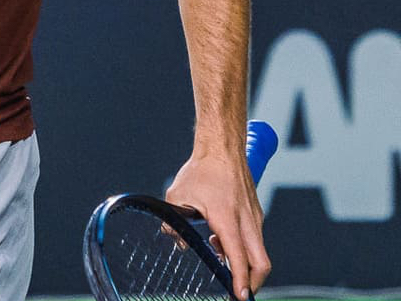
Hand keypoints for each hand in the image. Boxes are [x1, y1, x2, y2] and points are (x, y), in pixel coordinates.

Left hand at [166, 153, 269, 297]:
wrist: (222, 149)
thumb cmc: (201, 171)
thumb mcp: (177, 196)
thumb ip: (174, 222)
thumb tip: (177, 242)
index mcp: (228, 219)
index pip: (239, 258)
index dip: (240, 281)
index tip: (239, 297)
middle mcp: (247, 221)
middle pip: (261, 263)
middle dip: (252, 282)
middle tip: (237, 293)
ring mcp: (255, 218)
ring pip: (258, 252)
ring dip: (242, 262)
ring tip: (216, 252)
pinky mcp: (256, 214)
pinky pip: (254, 240)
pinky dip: (241, 248)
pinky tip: (218, 239)